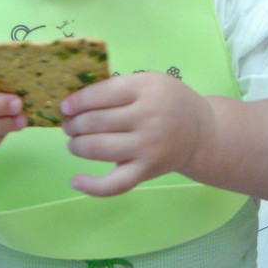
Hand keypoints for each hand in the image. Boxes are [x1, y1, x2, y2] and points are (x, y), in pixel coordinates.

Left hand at [60, 72, 211, 196]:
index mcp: (145, 89)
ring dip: (77, 146)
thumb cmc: (169, 101)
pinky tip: (75, 180)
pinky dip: (92, 186)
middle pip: (97, 121)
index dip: (78, 101)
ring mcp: (147, 146)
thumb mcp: (150, 81)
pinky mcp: (147, 171)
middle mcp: (147, 117)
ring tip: (72, 142)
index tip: (64, 107)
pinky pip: (116, 184)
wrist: (202, 131)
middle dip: (74, 124)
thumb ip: (119, 87)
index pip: (102, 93)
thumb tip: (77, 101)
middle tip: (67, 125)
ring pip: (100, 148)